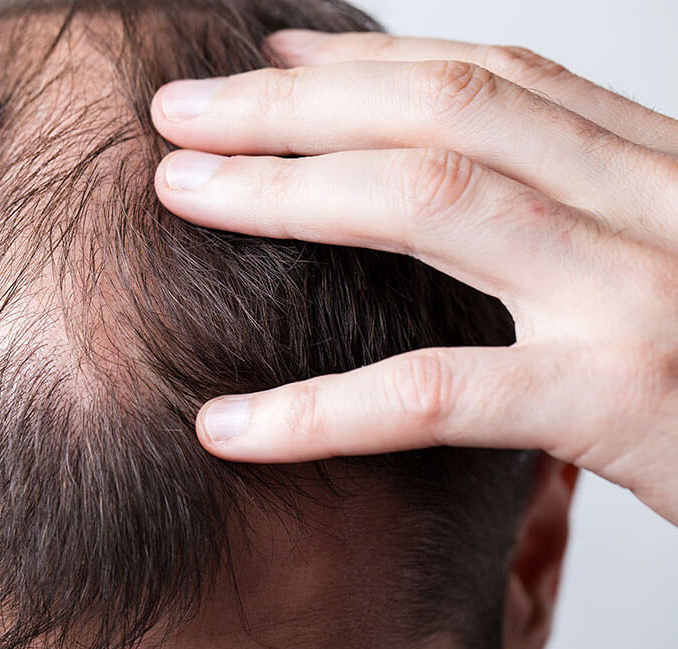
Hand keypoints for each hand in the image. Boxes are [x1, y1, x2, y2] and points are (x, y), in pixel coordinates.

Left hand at [151, 32, 677, 522]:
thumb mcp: (669, 255)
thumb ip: (580, 216)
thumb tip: (451, 191)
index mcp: (657, 165)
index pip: (495, 80)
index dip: (367, 63)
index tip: (268, 62)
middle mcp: (653, 199)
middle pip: (444, 111)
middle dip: (295, 103)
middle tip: (181, 112)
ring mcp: (639, 292)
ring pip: (432, 201)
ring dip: (286, 192)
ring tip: (178, 194)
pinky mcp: (628, 398)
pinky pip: (438, 393)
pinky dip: (318, 409)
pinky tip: (227, 428)